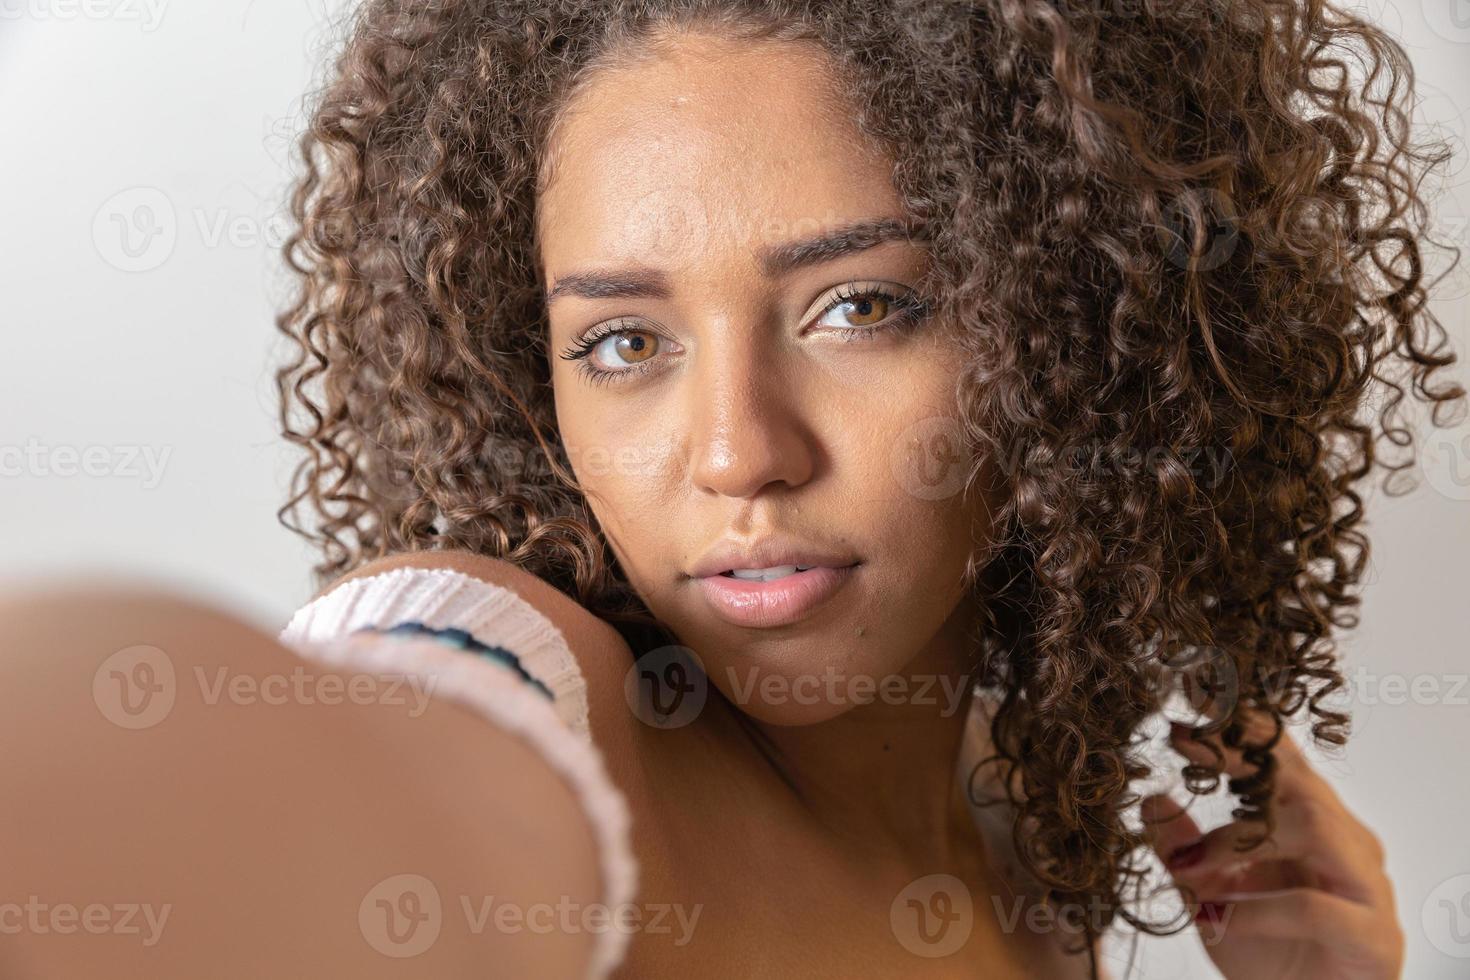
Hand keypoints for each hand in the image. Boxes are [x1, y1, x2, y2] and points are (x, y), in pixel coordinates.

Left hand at [1141, 716, 1404, 979]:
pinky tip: (1219, 918)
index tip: (1190, 704)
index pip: (1281, 759)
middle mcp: (1345, 840)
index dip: (1241, 726)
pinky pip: (1315, 907)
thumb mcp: (1208, 895)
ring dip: (1241, 839)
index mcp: (1309, 820)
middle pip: (1298, 779)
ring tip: (1187, 864)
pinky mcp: (1373, 934)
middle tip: (1183, 744)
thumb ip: (1183, 849)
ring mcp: (1365, 884)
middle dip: (1239, 756)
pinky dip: (1260, 910)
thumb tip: (1150, 798)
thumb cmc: (1265, 949)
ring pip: (1314, 827)